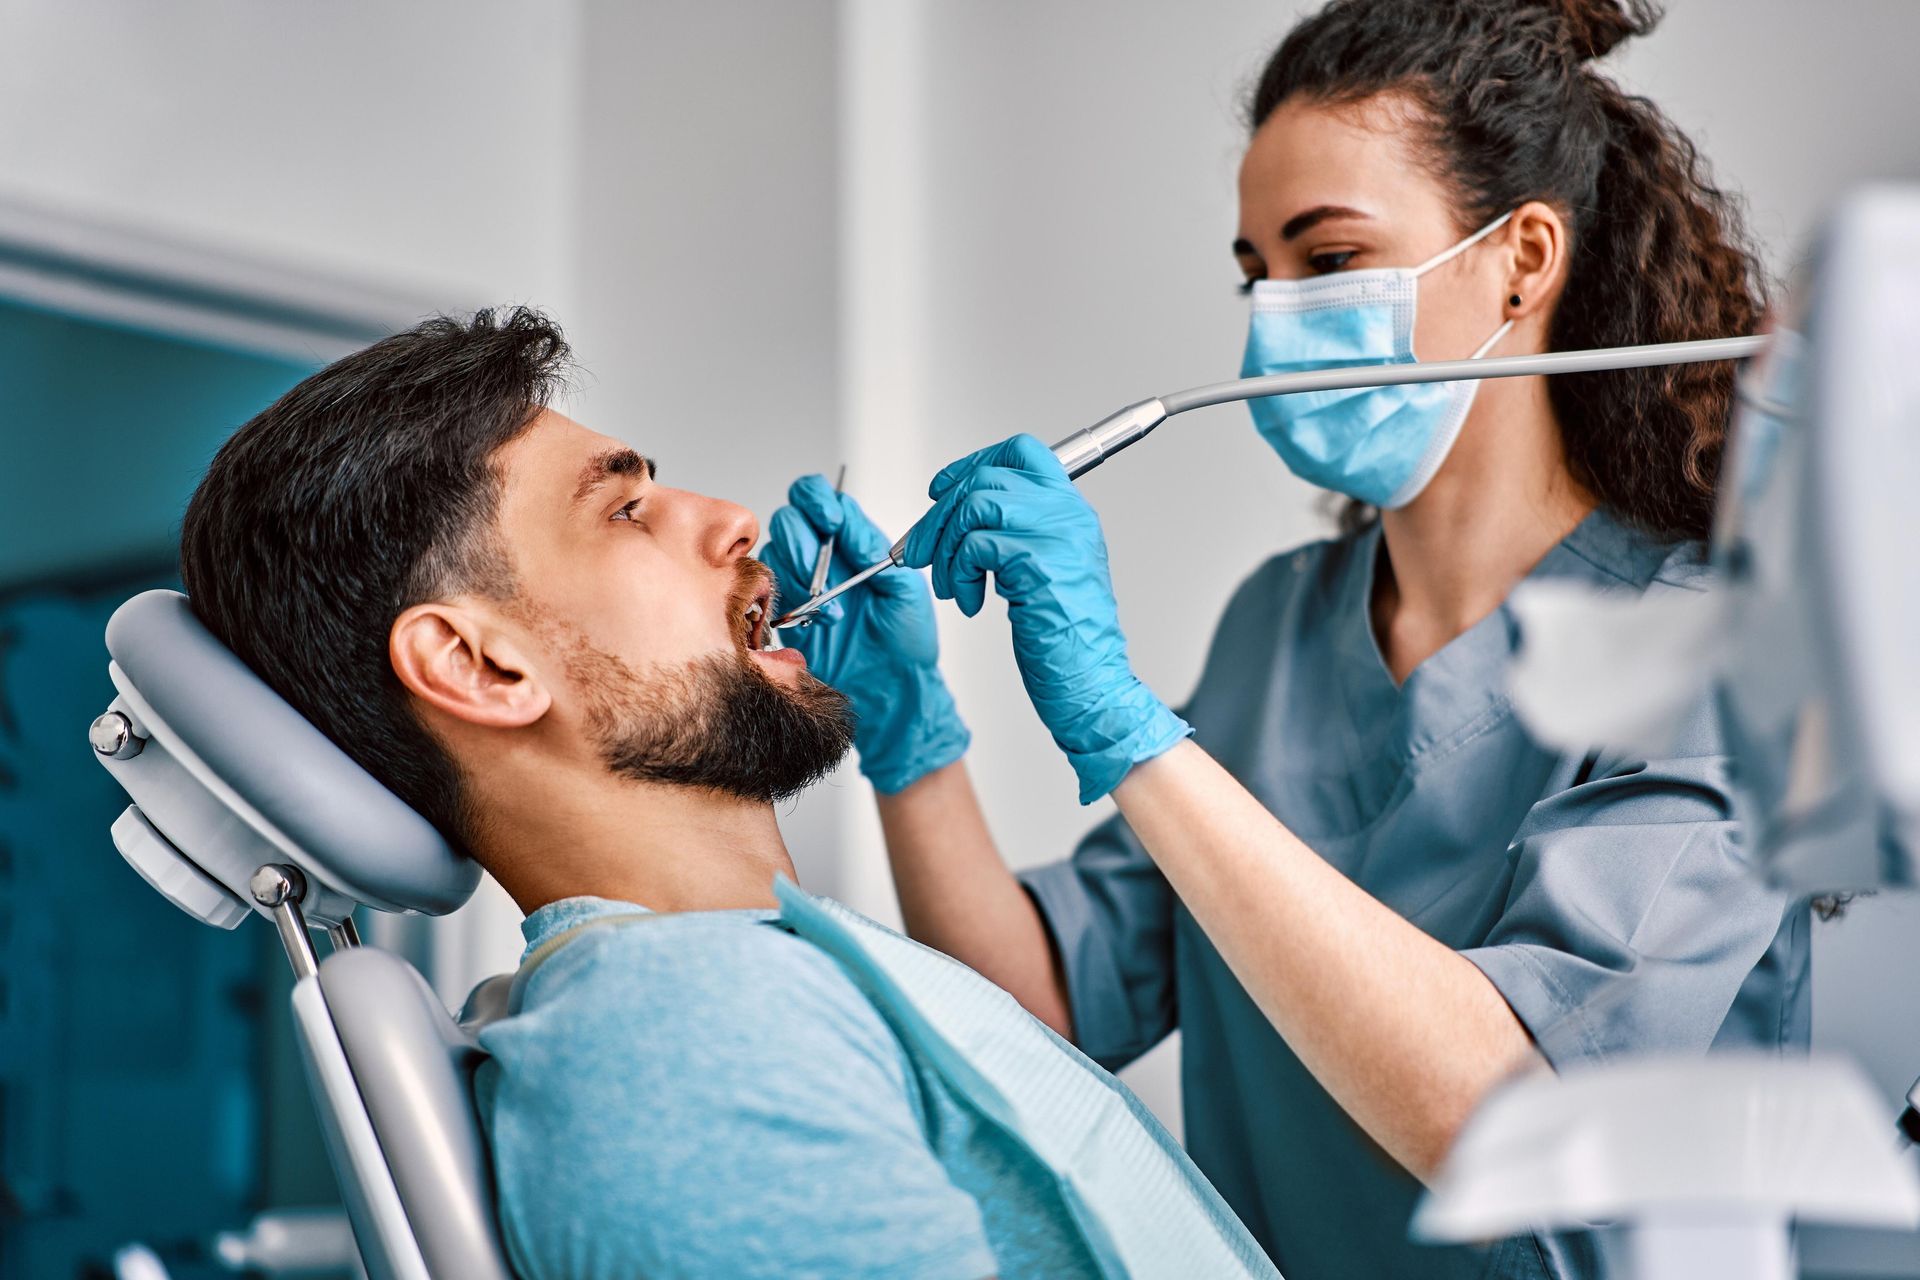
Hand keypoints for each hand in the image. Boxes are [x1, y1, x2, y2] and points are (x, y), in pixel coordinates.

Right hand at [761, 474, 968, 793]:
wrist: (891, 689)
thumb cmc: (906, 640)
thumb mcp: (904, 589)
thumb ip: (874, 549)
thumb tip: (847, 522)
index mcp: (852, 540)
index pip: (819, 498)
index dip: (817, 499)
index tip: (831, 519)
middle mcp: (822, 556)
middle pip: (789, 520)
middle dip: (804, 542)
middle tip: (825, 574)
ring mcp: (799, 584)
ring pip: (774, 553)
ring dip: (800, 576)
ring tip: (831, 610)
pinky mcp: (782, 614)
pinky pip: (763, 593)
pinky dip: (784, 602)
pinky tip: (814, 621)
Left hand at [900, 434, 1187, 802]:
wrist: (1090, 684)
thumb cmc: (1065, 640)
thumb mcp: (1045, 571)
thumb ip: (1019, 534)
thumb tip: (963, 513)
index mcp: (1071, 512)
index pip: (1022, 451)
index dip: (974, 463)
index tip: (944, 490)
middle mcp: (1069, 515)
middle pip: (987, 477)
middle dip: (940, 516)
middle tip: (920, 551)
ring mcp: (1058, 535)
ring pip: (976, 506)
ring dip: (946, 549)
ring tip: (950, 586)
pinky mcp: (1039, 562)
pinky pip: (976, 544)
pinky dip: (958, 574)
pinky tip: (969, 602)